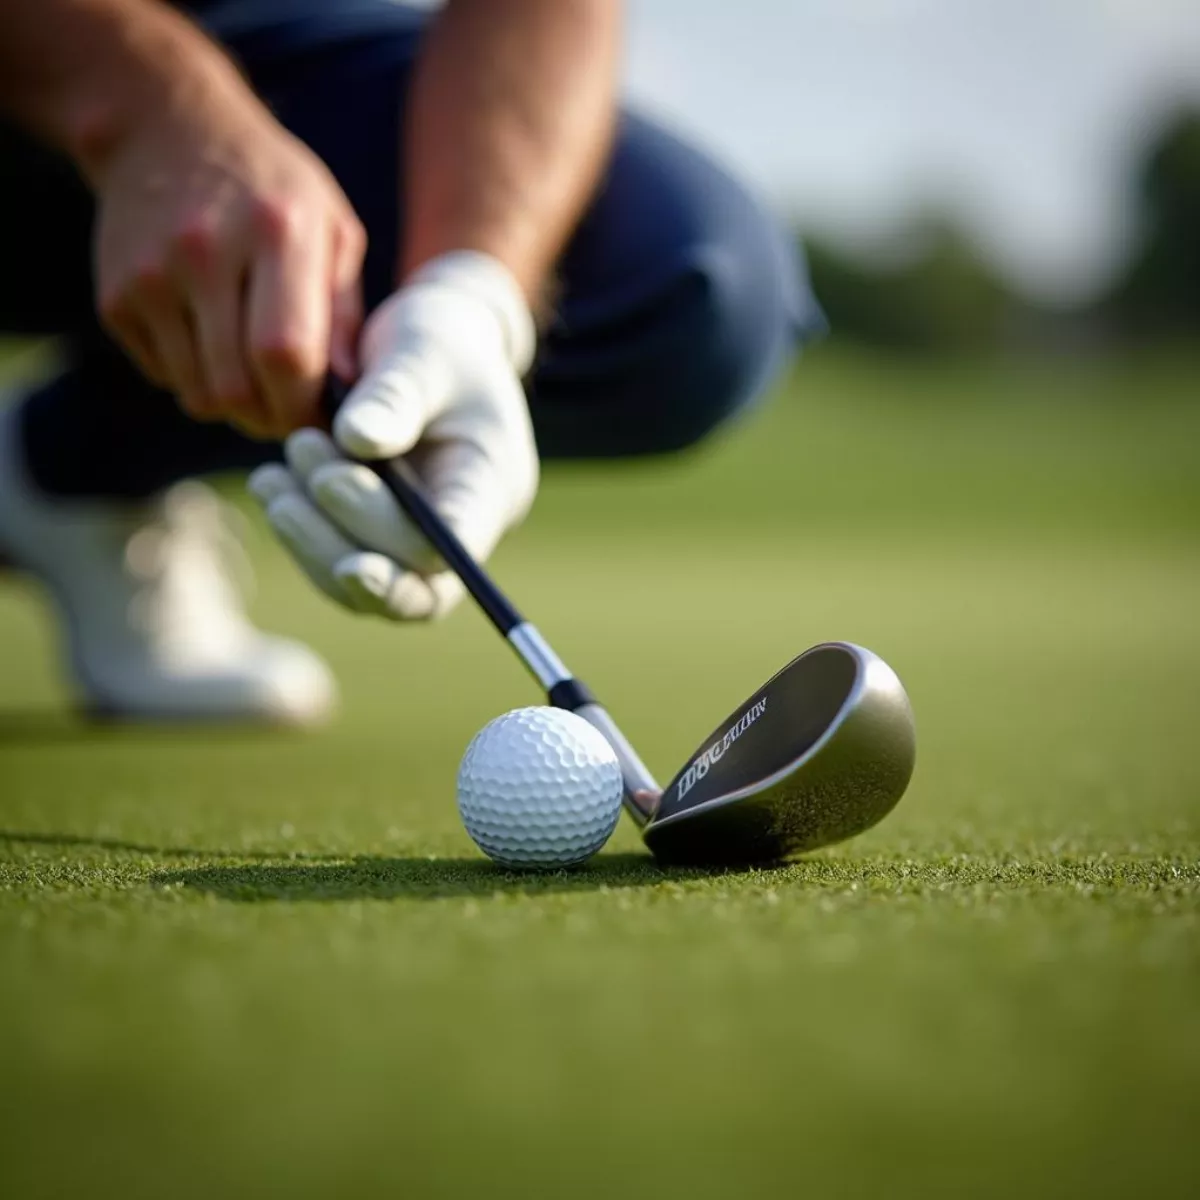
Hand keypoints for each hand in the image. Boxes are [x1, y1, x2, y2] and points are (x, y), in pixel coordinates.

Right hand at [92, 70, 364, 437]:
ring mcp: (150, 276)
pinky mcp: (116, 297)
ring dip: (235, 407)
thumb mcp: (333, 230)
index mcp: (274, 233)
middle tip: (291, 411)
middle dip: (271, 418)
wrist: (167, 131)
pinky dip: (196, 379)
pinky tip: (214, 343)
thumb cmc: (274, 191)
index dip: (305, 405)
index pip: (284, 353)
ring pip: (198, 392)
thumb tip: (349, 391)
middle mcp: (204, 253)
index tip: (323, 415)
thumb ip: (346, 314)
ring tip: (258, 379)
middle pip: (236, 387)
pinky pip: (166, 376)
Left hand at [248, 251, 538, 619]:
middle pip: (412, 588)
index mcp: (491, 486)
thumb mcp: (423, 348)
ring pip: (365, 587)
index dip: (407, 574)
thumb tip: (355, 440)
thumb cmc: (438, 339)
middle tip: (303, 454)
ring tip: (273, 477)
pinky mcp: (381, 538)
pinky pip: (337, 563)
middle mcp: (464, 527)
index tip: (352, 564)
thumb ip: (395, 394)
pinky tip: (270, 484)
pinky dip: (301, 532)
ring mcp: (420, 541)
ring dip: (312, 541)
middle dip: (344, 540)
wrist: (428, 343)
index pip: (456, 556)